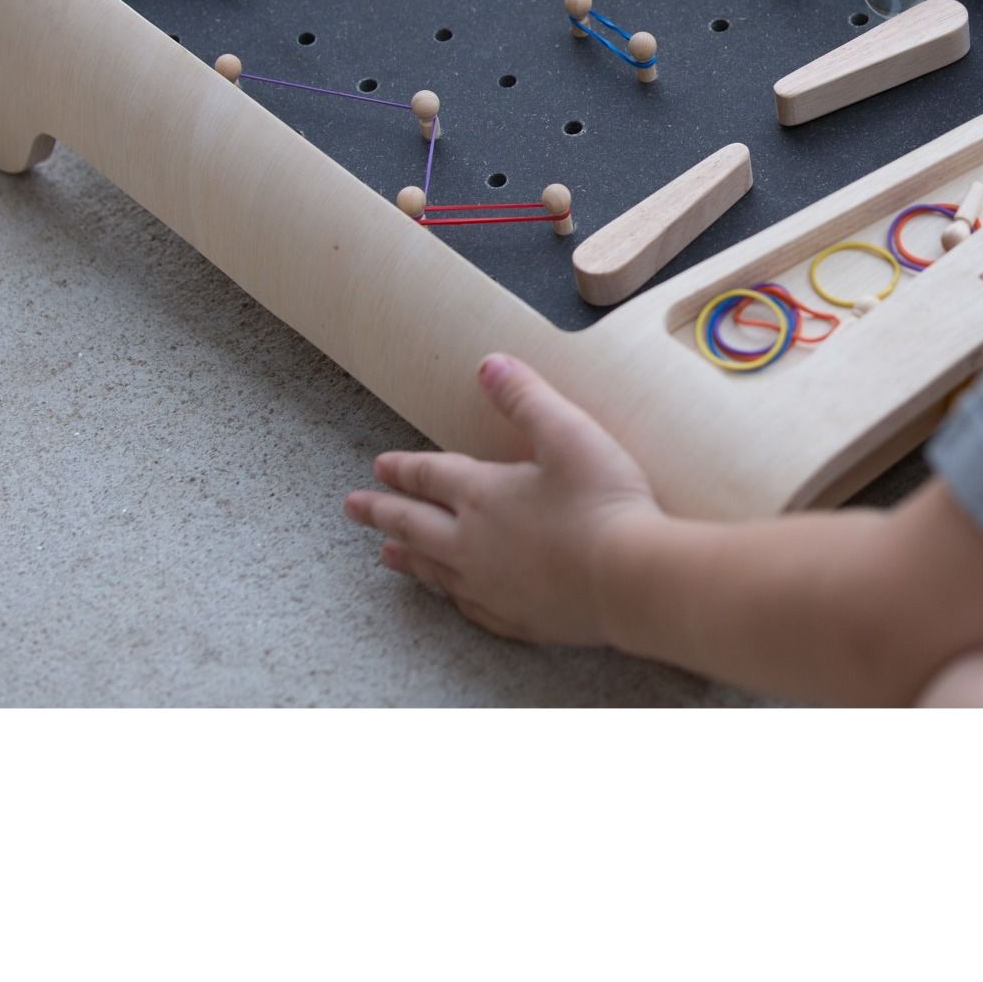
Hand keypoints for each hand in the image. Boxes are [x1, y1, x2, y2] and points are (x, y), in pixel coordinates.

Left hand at [344, 354, 660, 644]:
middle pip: (414, 525)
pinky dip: (449, 596)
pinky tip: (451, 596)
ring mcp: (489, 586)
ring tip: (385, 556)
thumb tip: (489, 364)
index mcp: (483, 494)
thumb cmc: (602, 502)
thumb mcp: (568, 433)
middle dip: (382, 513)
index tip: (378, 467)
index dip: (403, 469)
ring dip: (406, 558)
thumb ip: (526, 398)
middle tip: (352, 509)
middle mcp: (473, 543)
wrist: (629, 578)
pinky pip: (466, 606)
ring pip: (432, 570)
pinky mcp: (514, 617)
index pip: (429, 477)